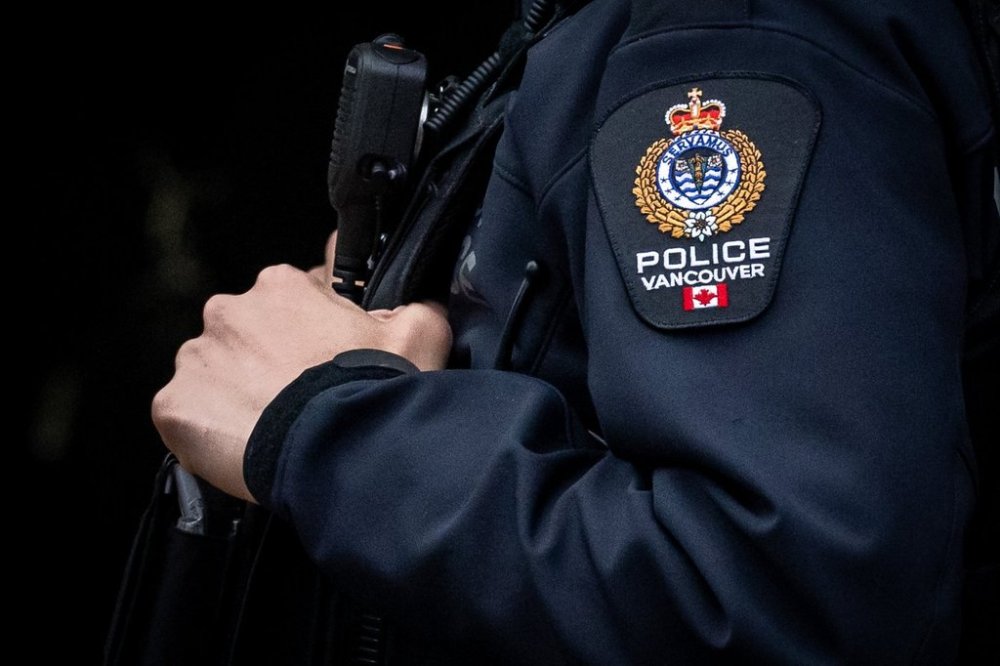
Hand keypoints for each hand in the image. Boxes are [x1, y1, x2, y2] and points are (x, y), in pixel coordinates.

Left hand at [152, 234, 450, 500]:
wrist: (338, 451)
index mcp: (281, 286)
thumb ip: (413, 306)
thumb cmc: (375, 389)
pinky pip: (187, 416)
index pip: (292, 299)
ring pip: (213, 374)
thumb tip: (413, 304)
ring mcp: (195, 360)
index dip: (312, 331)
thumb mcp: (421, 333)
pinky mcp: (173, 408)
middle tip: (302, 399)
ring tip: (275, 428)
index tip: (326, 361)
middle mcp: (228, 311)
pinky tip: (245, 446)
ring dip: (237, 394)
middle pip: (245, 334)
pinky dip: (210, 430)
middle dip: (268, 360)